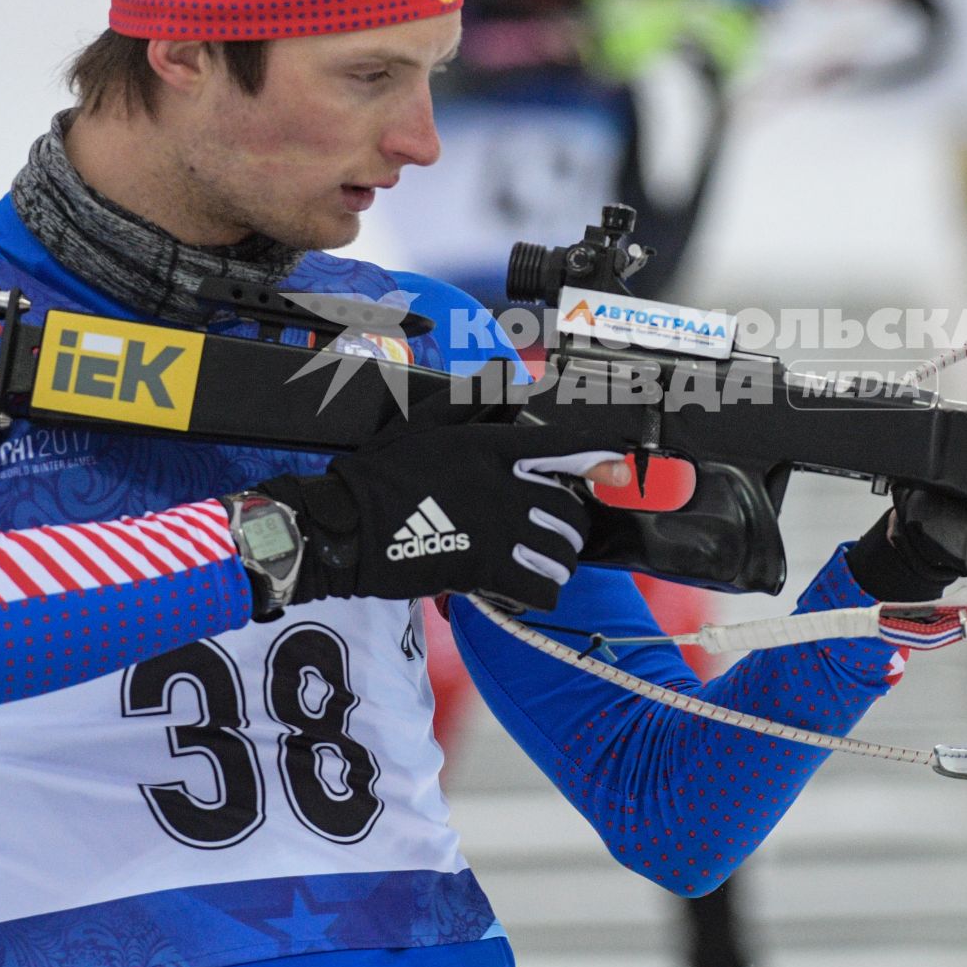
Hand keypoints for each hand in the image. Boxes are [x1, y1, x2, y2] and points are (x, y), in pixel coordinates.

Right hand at [252, 415, 627, 613]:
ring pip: (562, 552)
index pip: (565, 447)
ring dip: (559, 560)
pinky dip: (540, 592)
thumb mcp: (426, 420)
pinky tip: (524, 589)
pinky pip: (541, 588)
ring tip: (541, 562)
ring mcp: (499, 530)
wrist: (347, 525)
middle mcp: (505, 486)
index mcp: (493, 447)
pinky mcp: (485, 570)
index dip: (600, 457)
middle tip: (554, 531)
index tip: (619, 470)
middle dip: (571, 524)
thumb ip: (474, 399)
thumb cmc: (382, 471)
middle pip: (572, 509)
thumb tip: (509, 375)